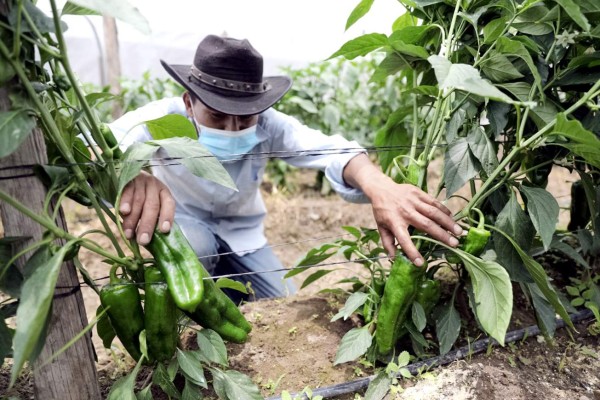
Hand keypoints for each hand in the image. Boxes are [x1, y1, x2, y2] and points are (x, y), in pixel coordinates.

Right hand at [118, 171, 174, 244]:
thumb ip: (150, 217)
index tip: (164, 230)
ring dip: (133, 219)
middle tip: (142, 241)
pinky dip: (125, 202)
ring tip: (129, 234)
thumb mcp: (148, 204)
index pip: (169, 204)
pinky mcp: (127, 179)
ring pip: (139, 201)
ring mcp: (141, 181)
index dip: (167, 217)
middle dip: (147, 225)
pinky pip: (127, 191)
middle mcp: (154, 186)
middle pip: (152, 206)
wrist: (123, 176)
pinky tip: (123, 212)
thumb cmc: (139, 197)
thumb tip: (148, 241)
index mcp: (163, 193)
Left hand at [343, 154, 461, 265]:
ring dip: (448, 222)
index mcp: (394, 222)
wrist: (381, 189)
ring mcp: (412, 201)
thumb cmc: (382, 211)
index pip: (403, 240)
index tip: (420, 263)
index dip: (411, 252)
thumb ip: (387, 243)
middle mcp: (405, 212)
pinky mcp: (418, 193)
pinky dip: (444, 210)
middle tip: (455, 244)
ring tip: (459, 231)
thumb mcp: (381, 227)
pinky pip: (433, 202)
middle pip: (425, 224)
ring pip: (433, 212)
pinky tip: (452, 217)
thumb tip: (393, 258)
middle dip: (441, 235)